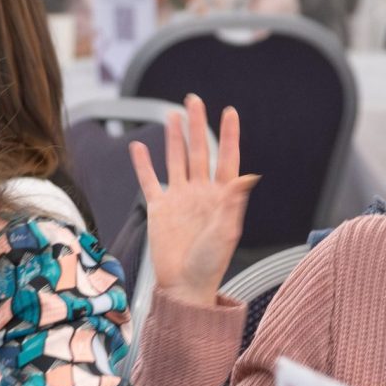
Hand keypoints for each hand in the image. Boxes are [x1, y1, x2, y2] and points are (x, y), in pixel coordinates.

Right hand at [129, 94, 257, 307]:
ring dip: (174, 138)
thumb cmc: (210, 264)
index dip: (229, 135)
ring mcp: (179, 198)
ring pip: (176, 160)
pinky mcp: (159, 208)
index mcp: (221, 197)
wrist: (184, 285)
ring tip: (173, 116)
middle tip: (194, 100)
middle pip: (199, 151)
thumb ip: (234, 202)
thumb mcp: (226, 232)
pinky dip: (143, 164)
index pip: (226, 158)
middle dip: (197, 125)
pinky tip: (138, 147)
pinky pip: (149, 181)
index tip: (230, 112)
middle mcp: (200, 193)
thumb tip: (247, 175)